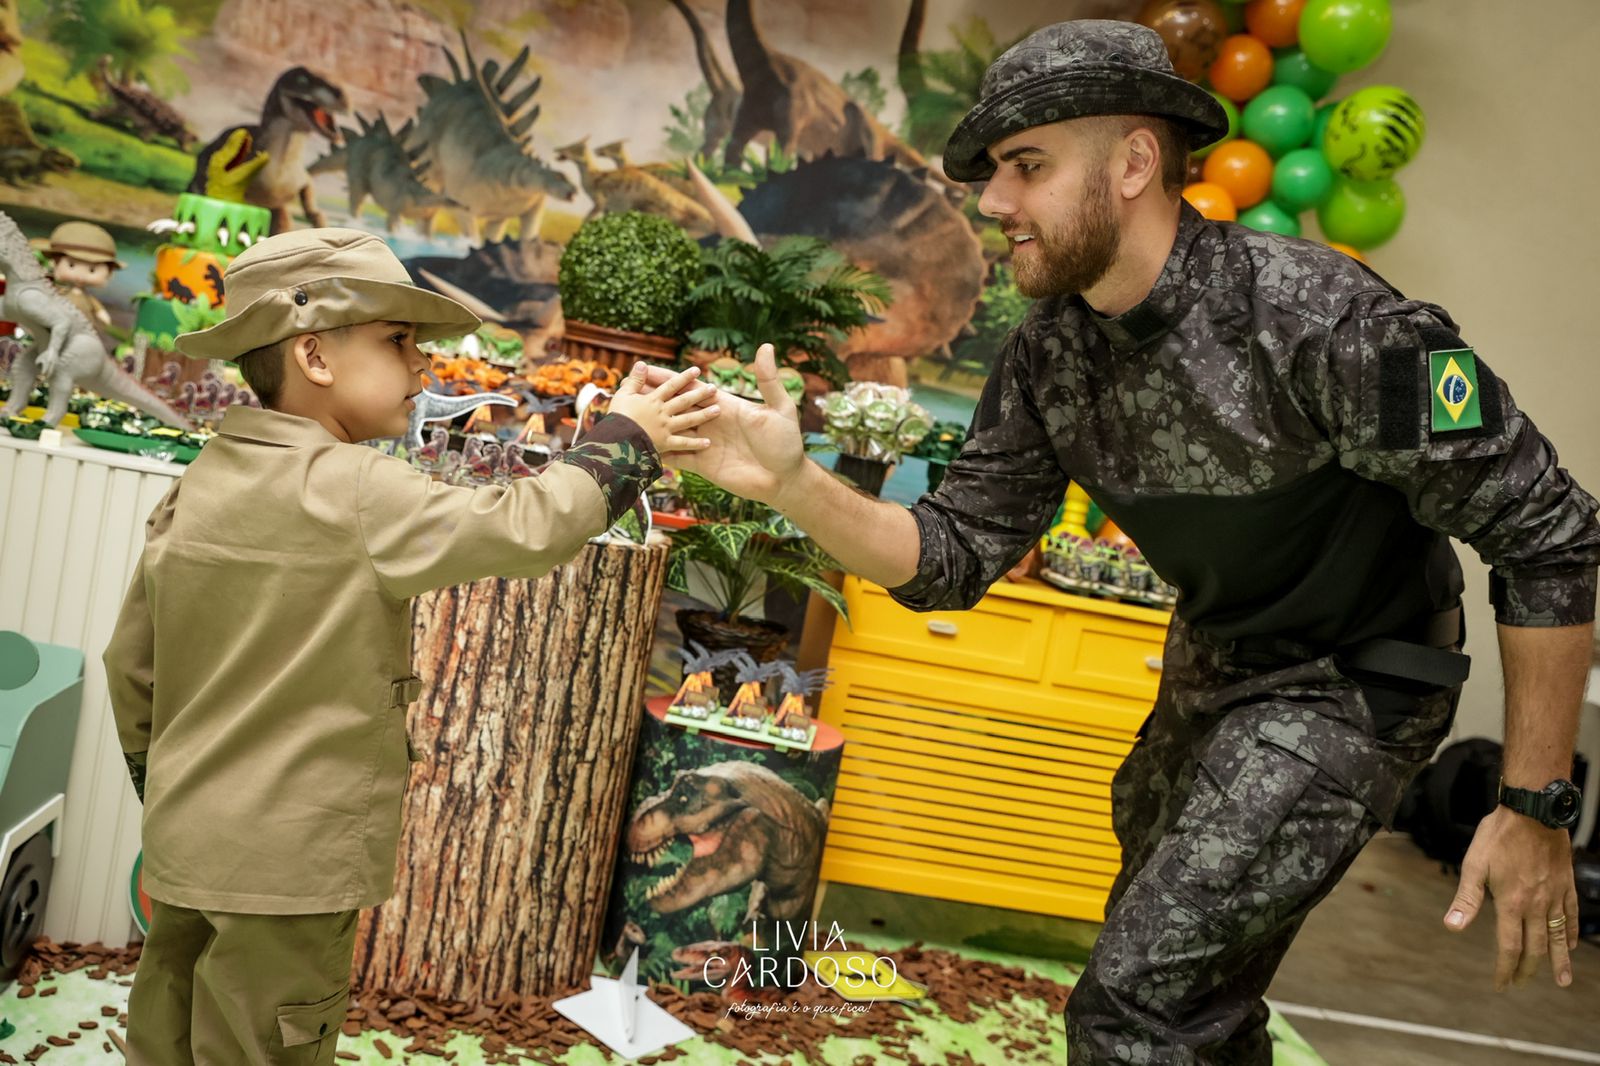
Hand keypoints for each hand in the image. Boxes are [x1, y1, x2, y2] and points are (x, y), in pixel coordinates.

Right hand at [607, 363, 718, 455]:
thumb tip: (643, 363)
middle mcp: (662, 413)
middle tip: (714, 388)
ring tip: (717, 410)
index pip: (672, 385)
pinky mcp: (665, 444)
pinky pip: (683, 444)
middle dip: (700, 393)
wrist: (614, 440)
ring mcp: (665, 429)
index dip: (684, 377)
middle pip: (684, 401)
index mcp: (653, 400)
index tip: (697, 370)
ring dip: (704, 415)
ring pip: (688, 420)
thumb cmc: (616, 417)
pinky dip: (695, 444)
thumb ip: (635, 380)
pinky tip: (708, 442)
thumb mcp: (623, 395)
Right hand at [635, 344, 805, 504]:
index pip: (691, 389)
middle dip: (652, 398)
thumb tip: (765, 346)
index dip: (669, 379)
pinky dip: (660, 451)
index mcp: (725, 405)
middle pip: (676, 407)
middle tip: (626, 389)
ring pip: (672, 430)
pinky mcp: (704, 465)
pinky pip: (677, 456)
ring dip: (652, 424)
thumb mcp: (779, 408)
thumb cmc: (786, 443)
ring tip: (626, 418)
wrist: (785, 480)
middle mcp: (711, 422)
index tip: (645, 370)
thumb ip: (768, 379)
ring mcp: (705, 444)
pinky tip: (640, 448)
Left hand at [1444, 805, 1579, 989]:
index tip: (1501, 984)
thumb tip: (1451, 927)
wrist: (1533, 812)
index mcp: (1511, 903)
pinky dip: (1570, 932)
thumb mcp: (1474, 865)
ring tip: (1562, 981)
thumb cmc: (1499, 836)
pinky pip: (1571, 915)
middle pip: (1534, 947)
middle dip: (1526, 968)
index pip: (1509, 946)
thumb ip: (1466, 900)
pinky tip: (1570, 944)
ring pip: (1558, 937)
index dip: (1504, 968)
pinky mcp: (1566, 885)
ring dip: (1559, 961)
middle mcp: (1536, 905)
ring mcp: (1554, 896)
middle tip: (1520, 982)